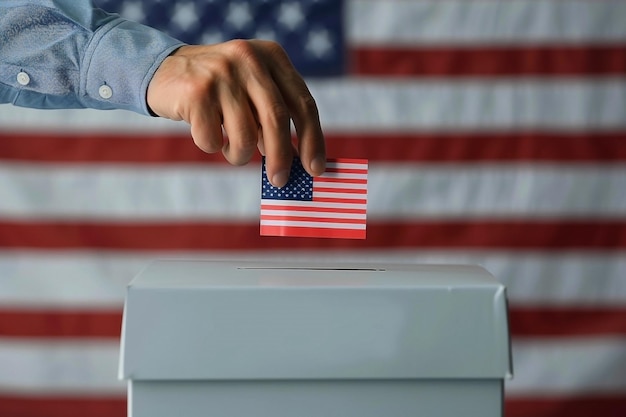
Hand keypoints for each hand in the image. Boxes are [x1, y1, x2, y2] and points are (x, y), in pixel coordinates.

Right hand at [147, 40, 325, 186]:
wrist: (162, 70)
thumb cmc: (219, 90)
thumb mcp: (252, 90)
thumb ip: (275, 116)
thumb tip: (298, 161)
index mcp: (272, 56)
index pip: (303, 103)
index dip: (312, 139)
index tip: (315, 169)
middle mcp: (249, 59)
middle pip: (277, 120)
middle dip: (281, 157)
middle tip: (280, 181)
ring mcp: (221, 73)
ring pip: (245, 136)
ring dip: (239, 155)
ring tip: (230, 148)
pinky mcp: (196, 92)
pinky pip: (213, 140)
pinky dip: (211, 146)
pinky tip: (204, 131)